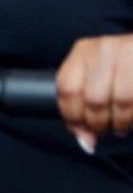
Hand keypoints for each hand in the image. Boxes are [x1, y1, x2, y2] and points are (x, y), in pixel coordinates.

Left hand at [56, 34, 132, 152]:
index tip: (80, 130)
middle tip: (102, 130)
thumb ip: (83, 102)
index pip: (66, 89)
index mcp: (83, 50)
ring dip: (118, 123)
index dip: (72, 117)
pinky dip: (131, 118)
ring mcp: (128, 54)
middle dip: (96, 123)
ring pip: (119, 102)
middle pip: (93, 99)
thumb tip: (85, 142)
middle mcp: (104, 49)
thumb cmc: (121, 66)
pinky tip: (130, 120)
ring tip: (119, 126)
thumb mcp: (97, 74)